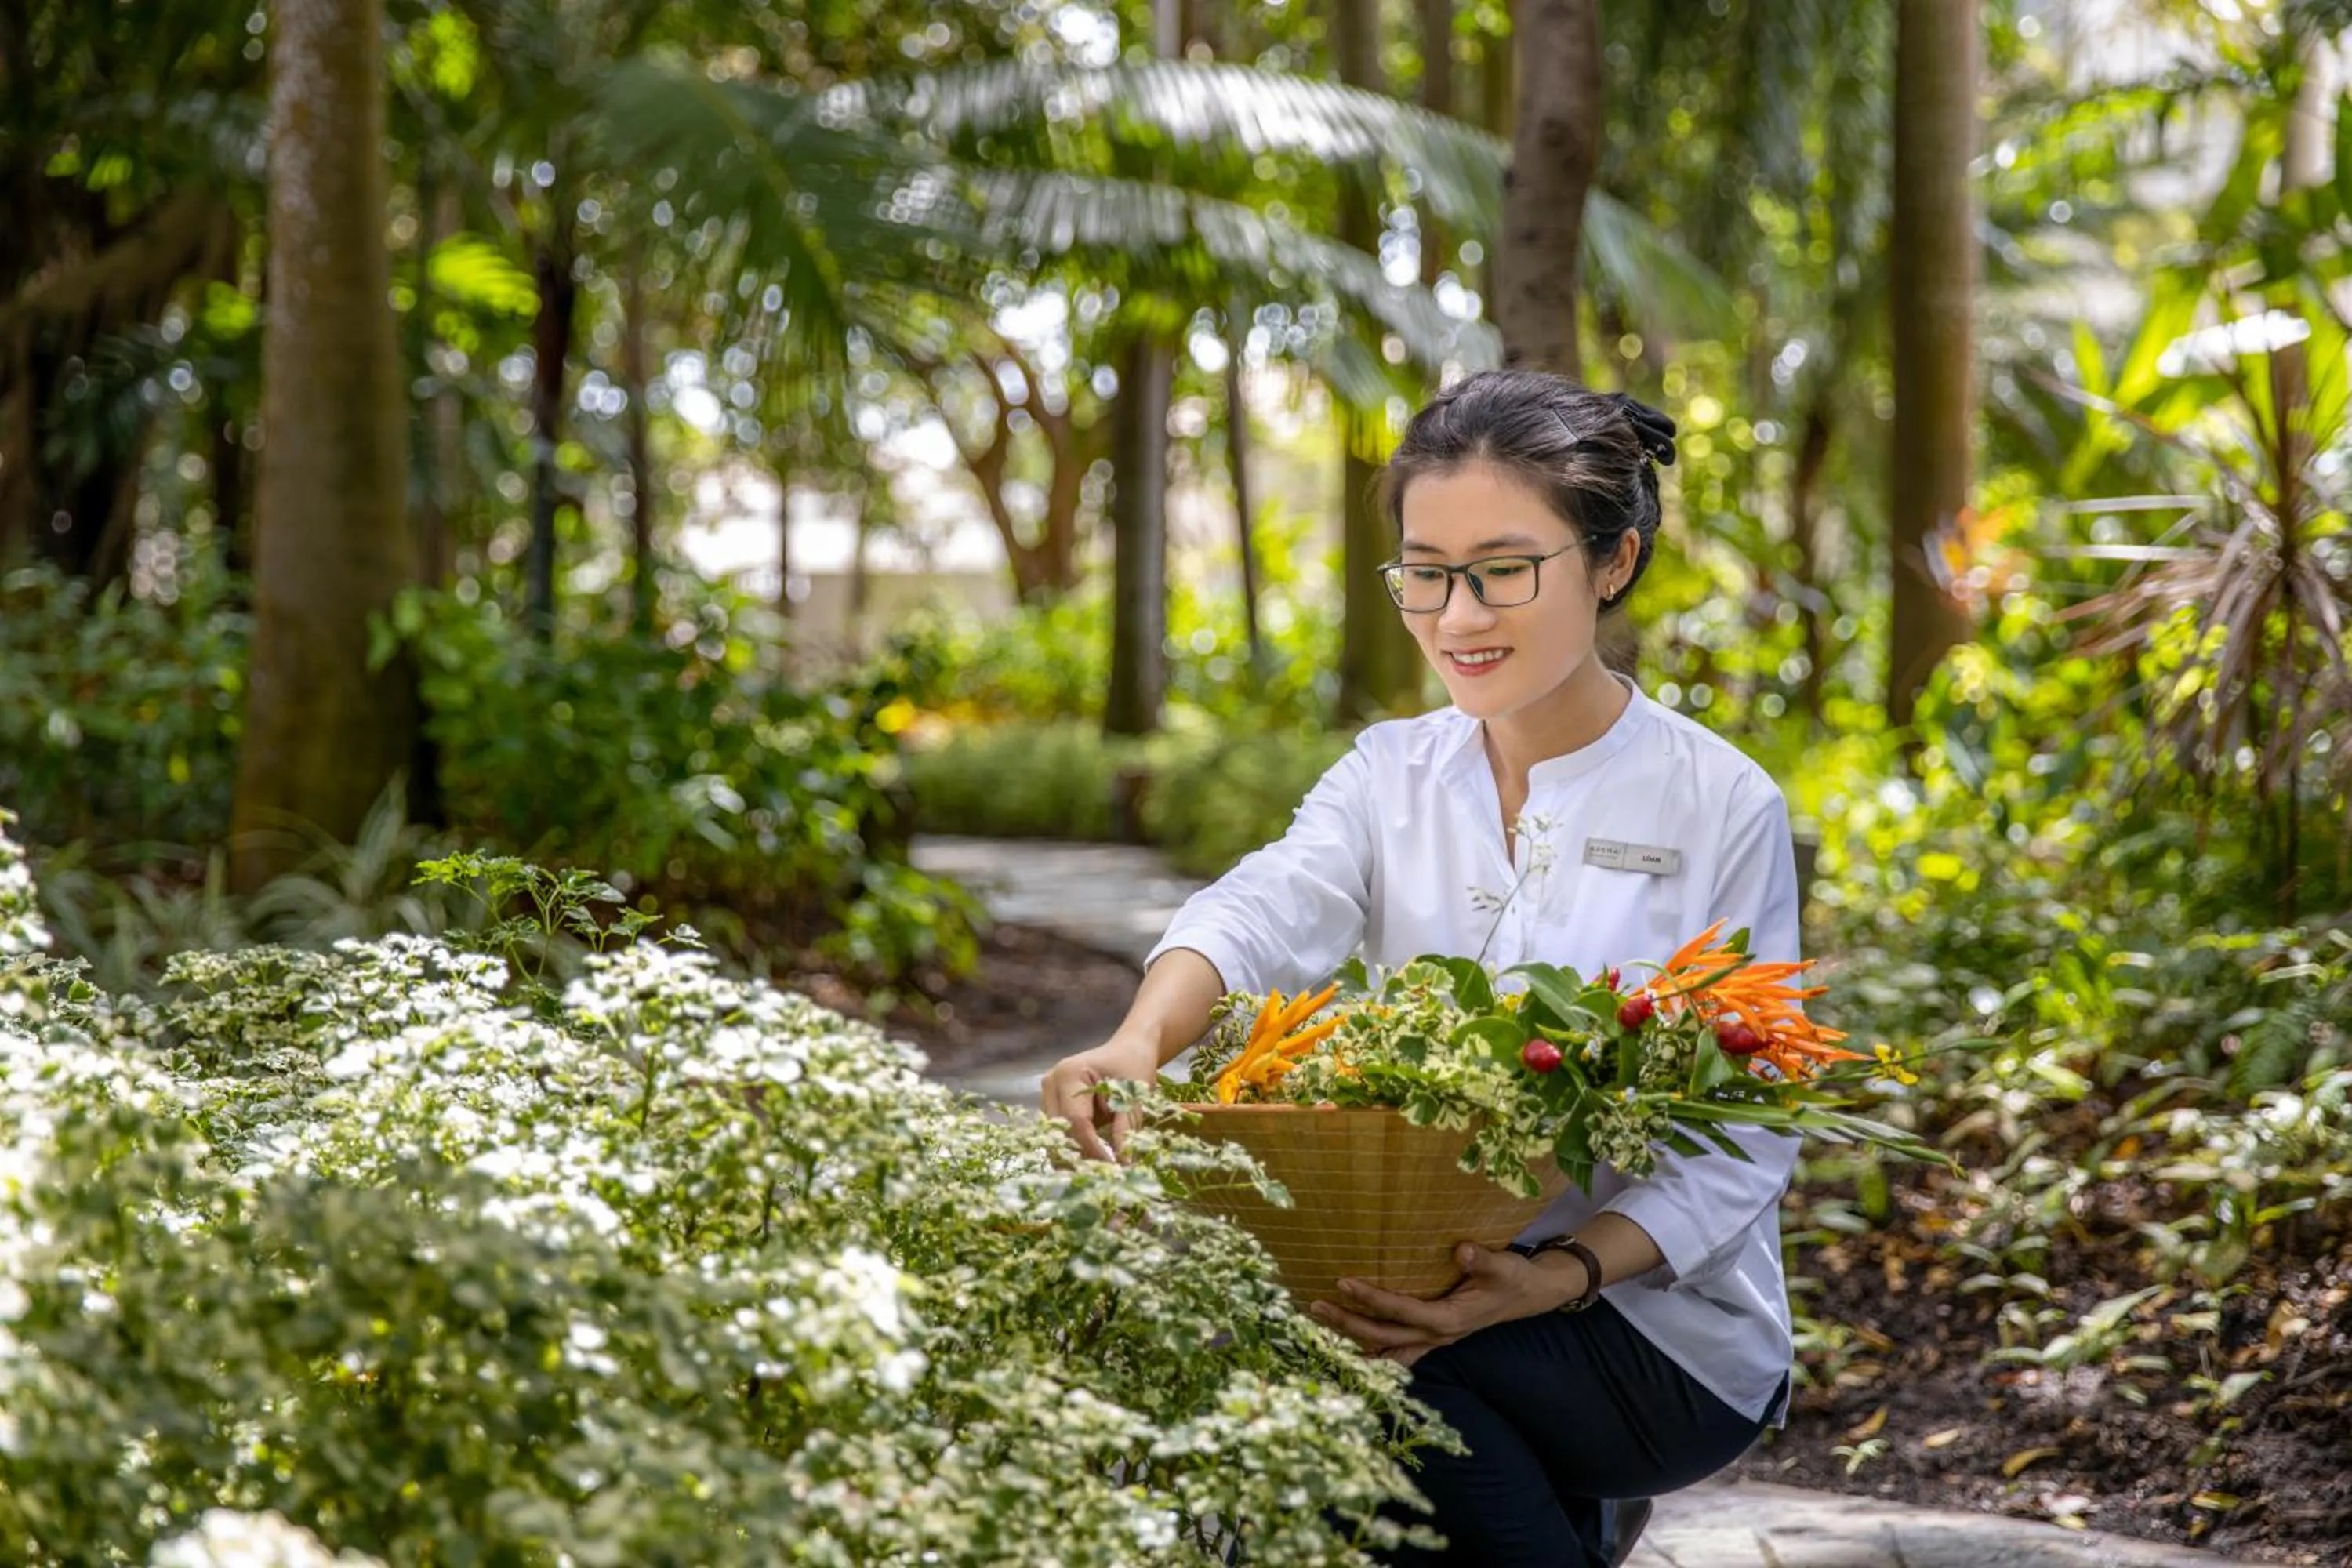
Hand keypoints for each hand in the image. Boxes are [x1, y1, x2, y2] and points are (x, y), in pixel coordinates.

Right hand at [1039, 1033, 1159, 1161]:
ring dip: (1077, 1153)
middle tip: (1107, 1174)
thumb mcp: (1134, 1096)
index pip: (1077, 1121)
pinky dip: (1076, 1146)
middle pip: (1060, 1131)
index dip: (1093, 1148)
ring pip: (1056, 1136)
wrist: (1129, 1050)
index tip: (1113, 1168)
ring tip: (1102, 1167)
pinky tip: (1094, 1156)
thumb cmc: (1134, 1066)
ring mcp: (1047, 1094)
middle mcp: (1051, 1084)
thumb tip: (1123, 1165)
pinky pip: (1060, 1133)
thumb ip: (1125, 1129)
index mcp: (1069, 1074)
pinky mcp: (1052, 1105)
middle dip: (1082, 1155)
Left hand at [1308, 1243, 1583, 1366]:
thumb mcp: (1504, 1266)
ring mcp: (1434, 1339)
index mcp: (1449, 1319)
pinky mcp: (1433, 1335)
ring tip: (1319, 1325)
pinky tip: (1349, 1344)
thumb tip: (1463, 1250)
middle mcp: (1437, 1335)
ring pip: (1386, 1349)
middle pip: (1382, 1337)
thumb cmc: (1515, 1278)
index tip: (1342, 1282)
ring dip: (1353, 1340)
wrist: (1532, 1295)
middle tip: (1314, 1305)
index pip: (1401, 1310)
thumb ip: (1483, 1261)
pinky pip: (1397, 1350)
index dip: (1371, 1298)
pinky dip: (1372, 1349)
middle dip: (1347, 1324)